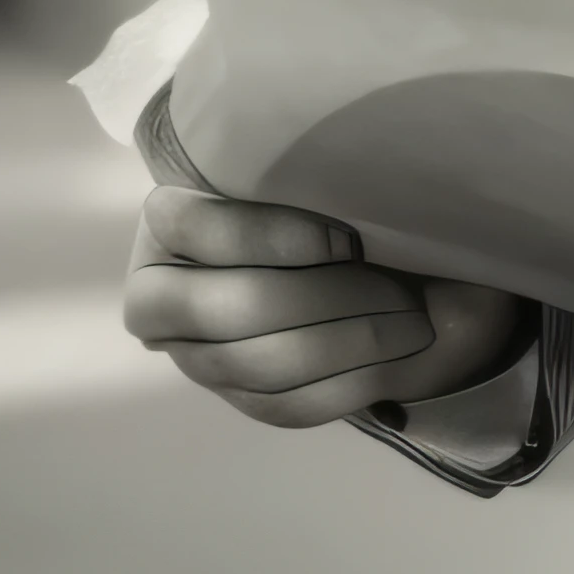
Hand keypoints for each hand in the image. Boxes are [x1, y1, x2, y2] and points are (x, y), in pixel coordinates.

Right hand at [123, 187, 530, 428]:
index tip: (346, 239)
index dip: (269, 237)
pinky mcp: (240, 396)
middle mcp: (162, 297)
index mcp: (169, 223)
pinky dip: (346, 383)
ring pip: (259, 364)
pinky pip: (285, 404)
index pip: (190, 229)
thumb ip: (313, 173)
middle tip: (399, 289)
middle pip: (229, 310)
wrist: (366, 257)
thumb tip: (353, 175)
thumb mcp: (320, 170)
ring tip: (411, 323)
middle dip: (325, 300)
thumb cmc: (334, 197)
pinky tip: (394, 358)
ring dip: (347, 344)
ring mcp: (197, 356)